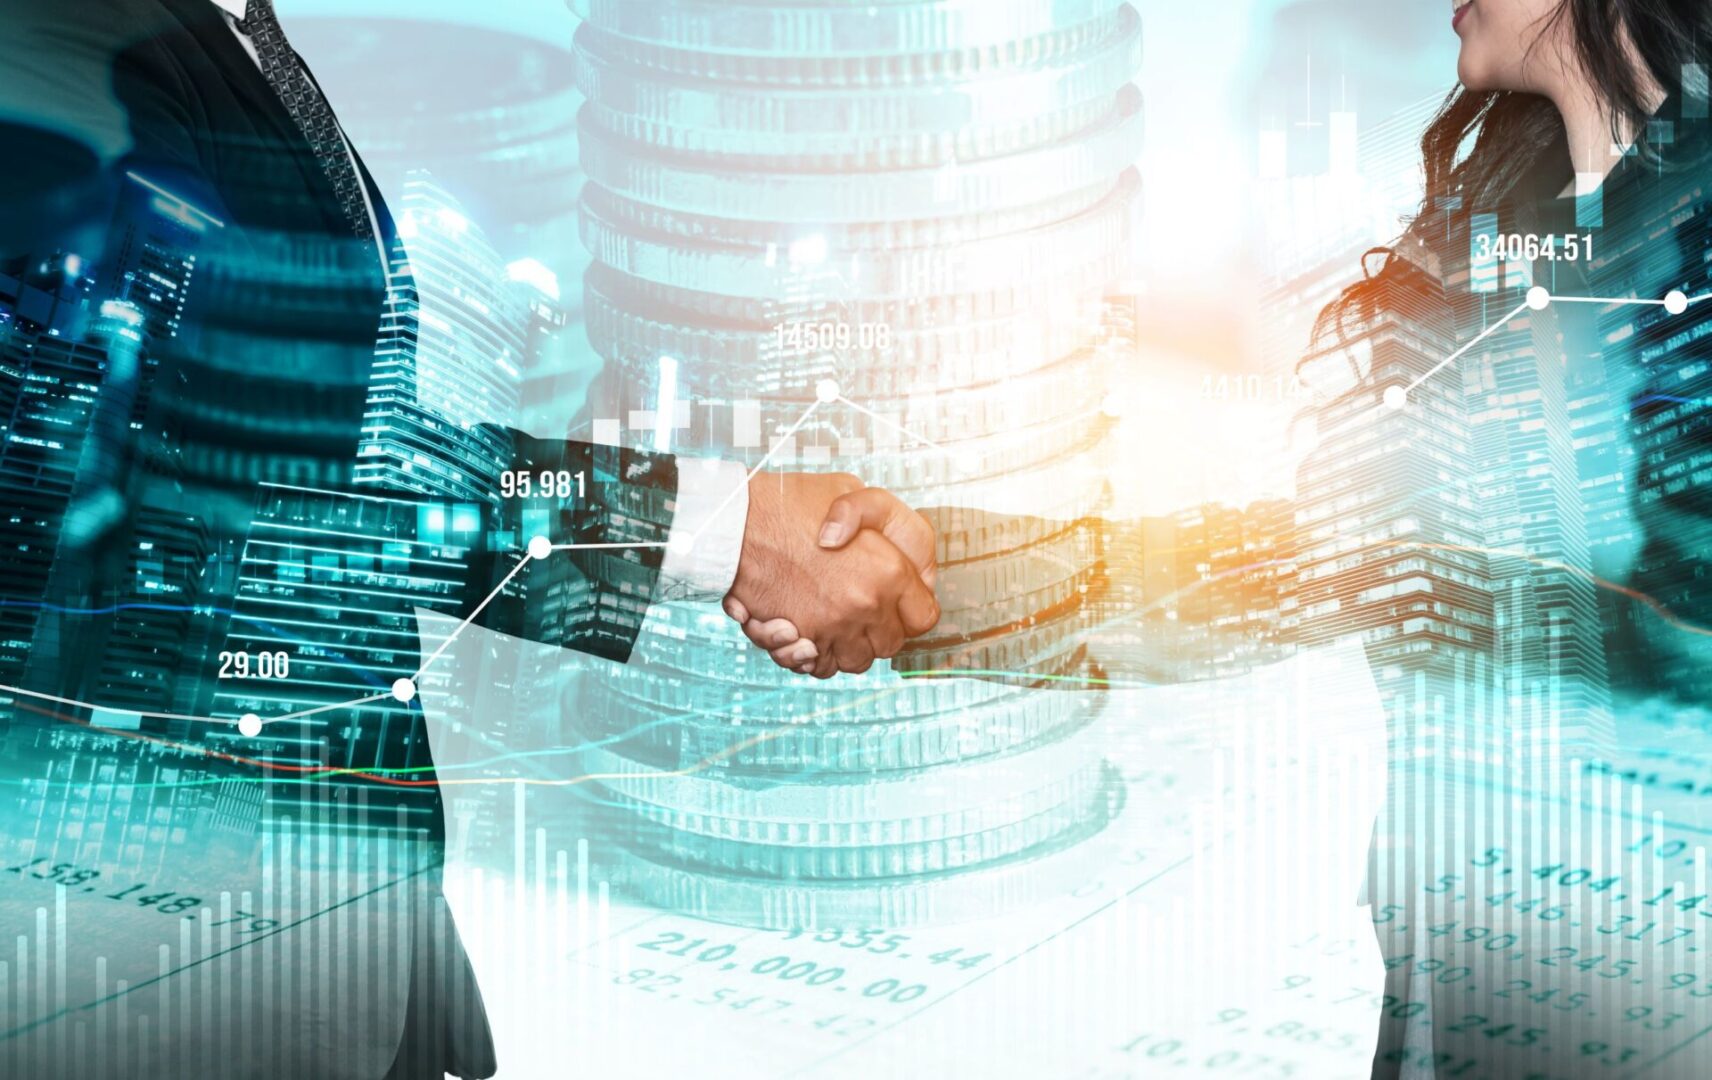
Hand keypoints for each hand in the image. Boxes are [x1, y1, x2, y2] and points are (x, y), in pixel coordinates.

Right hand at [725, 473, 937, 676]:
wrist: (735, 520)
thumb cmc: (790, 502)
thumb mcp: (850, 490)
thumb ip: (881, 519)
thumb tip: (897, 555)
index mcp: (890, 571)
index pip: (923, 616)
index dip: (911, 611)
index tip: (896, 604)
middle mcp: (866, 605)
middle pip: (890, 644)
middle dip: (879, 632)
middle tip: (861, 611)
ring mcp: (831, 626)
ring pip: (856, 661)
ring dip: (847, 647)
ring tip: (832, 622)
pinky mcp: (797, 640)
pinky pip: (818, 666)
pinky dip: (814, 656)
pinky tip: (805, 632)